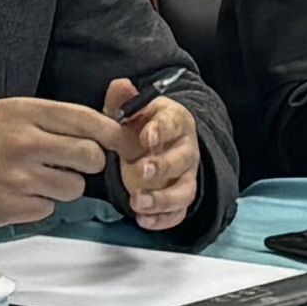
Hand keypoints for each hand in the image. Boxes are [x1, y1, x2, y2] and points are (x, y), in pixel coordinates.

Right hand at [0, 94, 122, 230]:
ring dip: (63, 185)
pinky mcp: (15, 207)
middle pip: (90, 157)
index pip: (86, 120)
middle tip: (70, 161)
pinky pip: (50, 208)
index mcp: (25, 113)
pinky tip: (18, 192)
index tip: (124, 140)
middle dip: (87, 162)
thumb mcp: (5, 110)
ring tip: (35, 176)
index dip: (113, 132)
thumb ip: (48, 118)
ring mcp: (22, 178)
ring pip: (75, 187)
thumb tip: (93, 128)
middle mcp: (26, 143)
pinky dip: (41, 203)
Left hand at [104, 80, 202, 233]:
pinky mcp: (180, 199)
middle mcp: (187, 150)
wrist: (159, 145)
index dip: (160, 131)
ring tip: (137, 203)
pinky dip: (163, 220)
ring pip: (184, 191)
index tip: (145, 137)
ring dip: (162, 200)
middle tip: (141, 172)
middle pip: (183, 160)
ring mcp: (186, 177)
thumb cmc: (144, 127)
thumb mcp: (132, 111)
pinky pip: (179, 213)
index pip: (172, 124)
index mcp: (175, 123)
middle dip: (163, 167)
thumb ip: (124, 100)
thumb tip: (120, 85)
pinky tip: (143, 220)